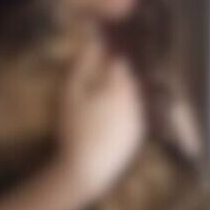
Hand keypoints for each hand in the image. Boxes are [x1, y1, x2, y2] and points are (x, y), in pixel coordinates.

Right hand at [55, 38, 143, 200]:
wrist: (88, 168)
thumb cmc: (74, 128)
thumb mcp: (71, 93)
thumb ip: (83, 66)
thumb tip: (94, 41)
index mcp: (120, 88)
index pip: (119, 63)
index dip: (107, 58)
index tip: (96, 58)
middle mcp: (135, 102)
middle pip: (128, 81)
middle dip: (115, 76)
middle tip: (95, 79)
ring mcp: (138, 120)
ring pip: (132, 98)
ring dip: (118, 95)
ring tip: (98, 101)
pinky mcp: (137, 136)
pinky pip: (132, 116)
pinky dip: (121, 113)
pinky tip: (103, 121)